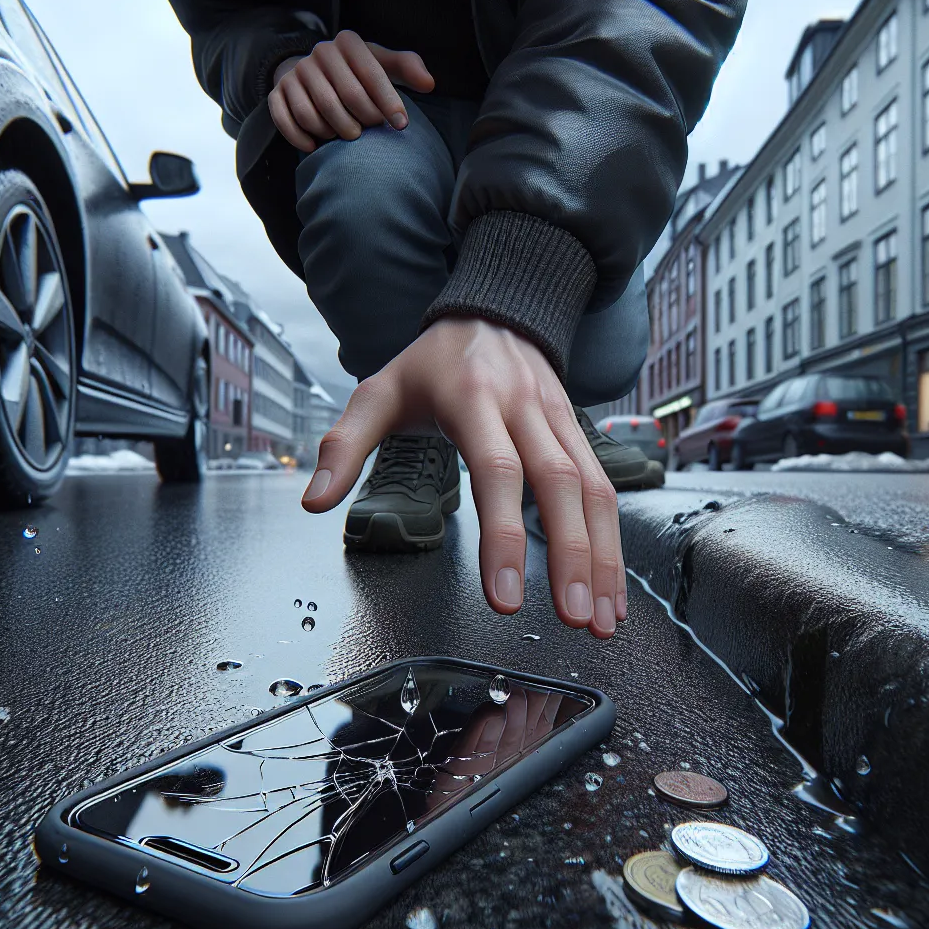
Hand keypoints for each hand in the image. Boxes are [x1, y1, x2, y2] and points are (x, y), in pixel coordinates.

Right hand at [269, 30, 434, 151]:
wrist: (315, 71)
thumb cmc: (358, 72)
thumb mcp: (382, 64)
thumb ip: (407, 68)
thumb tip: (429, 84)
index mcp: (347, 43)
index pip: (371, 75)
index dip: (389, 103)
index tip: (402, 125)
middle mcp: (319, 53)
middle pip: (345, 98)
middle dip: (364, 121)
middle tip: (371, 132)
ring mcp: (295, 74)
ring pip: (315, 114)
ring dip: (334, 133)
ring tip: (347, 136)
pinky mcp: (277, 94)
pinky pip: (287, 123)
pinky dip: (303, 140)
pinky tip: (317, 147)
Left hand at [301, 318, 625, 638]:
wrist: (499, 309)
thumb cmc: (434, 362)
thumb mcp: (379, 391)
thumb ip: (345, 445)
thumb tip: (314, 502)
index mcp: (474, 399)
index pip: (497, 471)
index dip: (504, 536)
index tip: (505, 596)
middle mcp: (527, 408)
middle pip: (560, 485)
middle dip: (573, 557)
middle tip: (572, 619)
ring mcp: (561, 419)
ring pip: (595, 490)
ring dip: (604, 558)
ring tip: (602, 619)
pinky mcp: (582, 432)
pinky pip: (605, 489)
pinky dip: (614, 543)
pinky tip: (610, 589)